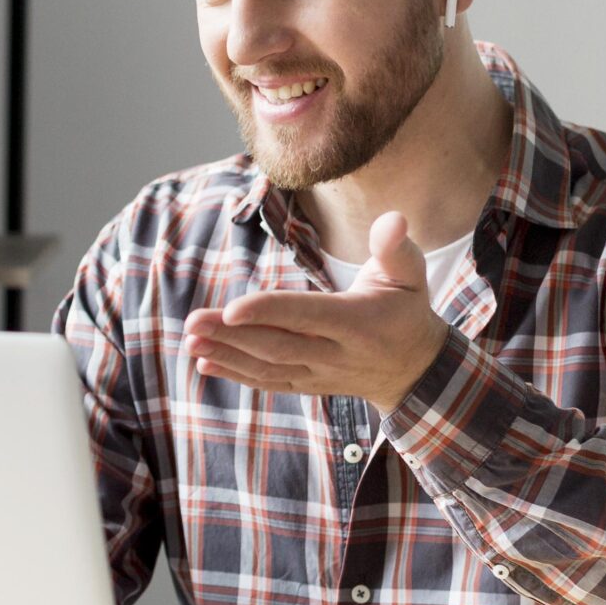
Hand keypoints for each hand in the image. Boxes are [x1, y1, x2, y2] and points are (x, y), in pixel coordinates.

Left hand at [183, 211, 450, 412]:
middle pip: (278, 345)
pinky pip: (269, 383)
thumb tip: (392, 219)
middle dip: (231, 335)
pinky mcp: (309, 385)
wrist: (415, 369)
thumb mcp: (410, 275)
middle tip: (191, 323)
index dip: (268, 312)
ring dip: (226, 355)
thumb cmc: (407, 309)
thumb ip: (396, 247)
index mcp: (357, 323)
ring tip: (190, 341)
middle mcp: (336, 354)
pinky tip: (204, 364)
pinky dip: (236, 375)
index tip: (230, 308)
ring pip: (268, 367)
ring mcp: (320, 374)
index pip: (307, 316)